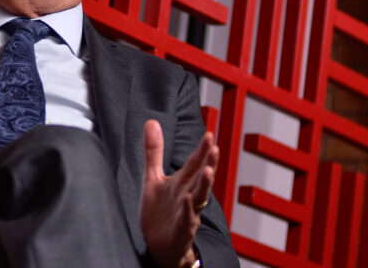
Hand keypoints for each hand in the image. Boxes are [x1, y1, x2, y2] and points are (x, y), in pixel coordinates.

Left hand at [140, 120, 217, 267]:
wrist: (158, 245)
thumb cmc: (159, 212)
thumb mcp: (153, 177)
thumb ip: (154, 151)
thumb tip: (151, 121)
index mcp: (182, 182)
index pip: (194, 163)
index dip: (202, 149)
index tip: (209, 134)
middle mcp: (187, 194)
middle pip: (200, 176)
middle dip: (209, 162)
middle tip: (215, 147)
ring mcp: (186, 211)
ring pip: (199, 196)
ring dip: (204, 184)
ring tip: (209, 171)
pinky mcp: (182, 228)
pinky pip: (187, 218)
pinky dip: (188, 209)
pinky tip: (188, 198)